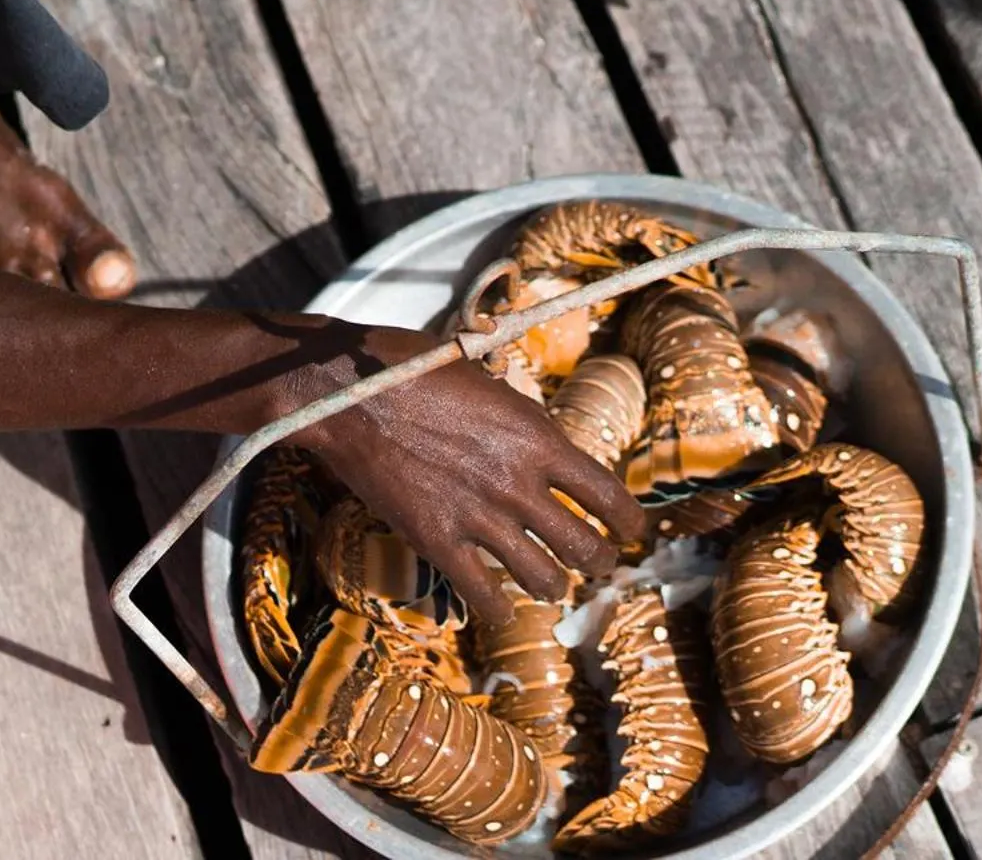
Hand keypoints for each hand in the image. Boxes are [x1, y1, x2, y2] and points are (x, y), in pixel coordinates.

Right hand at [285, 325, 646, 625]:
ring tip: (552, 583)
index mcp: (537, 437)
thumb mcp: (486, 380)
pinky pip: (483, 594)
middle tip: (598, 562)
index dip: (629, 521)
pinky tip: (500, 610)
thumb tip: (543, 441)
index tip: (634, 531)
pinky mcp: (436, 540)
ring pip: (543, 577)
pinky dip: (497, 610)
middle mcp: (517, 482)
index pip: (607, 494)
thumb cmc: (413, 370)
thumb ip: (521, 417)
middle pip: (585, 545)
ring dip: (553, 585)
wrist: (347, 393)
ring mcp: (478, 516)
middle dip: (600, 560)